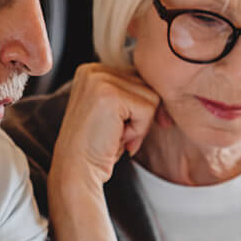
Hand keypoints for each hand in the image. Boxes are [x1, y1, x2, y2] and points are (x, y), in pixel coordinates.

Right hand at [50, 63, 162, 193]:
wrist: (77, 170)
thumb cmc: (97, 147)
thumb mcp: (113, 112)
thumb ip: (130, 93)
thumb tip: (164, 87)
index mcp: (91, 71)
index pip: (137, 80)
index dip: (137, 109)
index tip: (120, 129)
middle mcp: (93, 70)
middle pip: (146, 86)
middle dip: (139, 116)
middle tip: (116, 134)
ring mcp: (100, 80)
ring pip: (151, 97)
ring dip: (140, 124)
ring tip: (115, 135)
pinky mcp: (110, 95)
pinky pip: (148, 109)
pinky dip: (139, 130)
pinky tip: (118, 138)